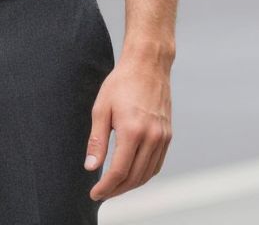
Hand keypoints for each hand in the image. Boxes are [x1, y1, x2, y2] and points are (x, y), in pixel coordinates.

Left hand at [83, 54, 172, 202]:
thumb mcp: (101, 108)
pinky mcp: (168, 135)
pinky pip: (157, 164)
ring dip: (131, 185)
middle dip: (117, 190)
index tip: (95, 193)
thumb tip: (91, 167)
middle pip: (135, 177)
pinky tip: (132, 174)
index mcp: (132, 131)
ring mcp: (162, 137)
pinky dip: (145, 174)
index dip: (106, 187)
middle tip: (102, 193)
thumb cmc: (121, 82)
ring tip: (115, 187)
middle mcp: (151, 137)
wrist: (147, 65)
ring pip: (148, 174)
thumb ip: (97, 140)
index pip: (119, 171)